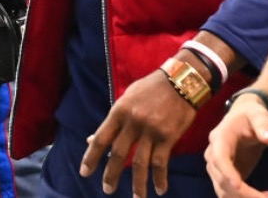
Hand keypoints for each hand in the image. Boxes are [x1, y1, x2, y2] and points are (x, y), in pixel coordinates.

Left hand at [80, 69, 196, 196]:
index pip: (101, 138)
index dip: (91, 157)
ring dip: (137, 184)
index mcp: (119, 111)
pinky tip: (160, 189)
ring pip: (140, 163)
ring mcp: (151, 130)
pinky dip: (160, 178)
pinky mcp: (168, 136)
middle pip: (118, 154)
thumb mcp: (127, 98)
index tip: (84, 173)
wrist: (182, 80)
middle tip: (107, 189)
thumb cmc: (152, 88)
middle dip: (111, 174)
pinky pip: (161, 163)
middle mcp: (133, 122)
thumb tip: (91, 140)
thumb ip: (112, 120)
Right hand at [204, 95, 267, 197]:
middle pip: (221, 179)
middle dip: (243, 192)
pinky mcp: (224, 176)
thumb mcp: (258, 114)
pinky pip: (229, 193)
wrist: (244, 120)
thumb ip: (264, 124)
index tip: (238, 185)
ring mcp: (217, 168)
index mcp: (219, 137)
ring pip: (223, 190)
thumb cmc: (251, 115)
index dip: (226, 172)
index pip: (218, 157)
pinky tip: (265, 195)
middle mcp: (213, 154)